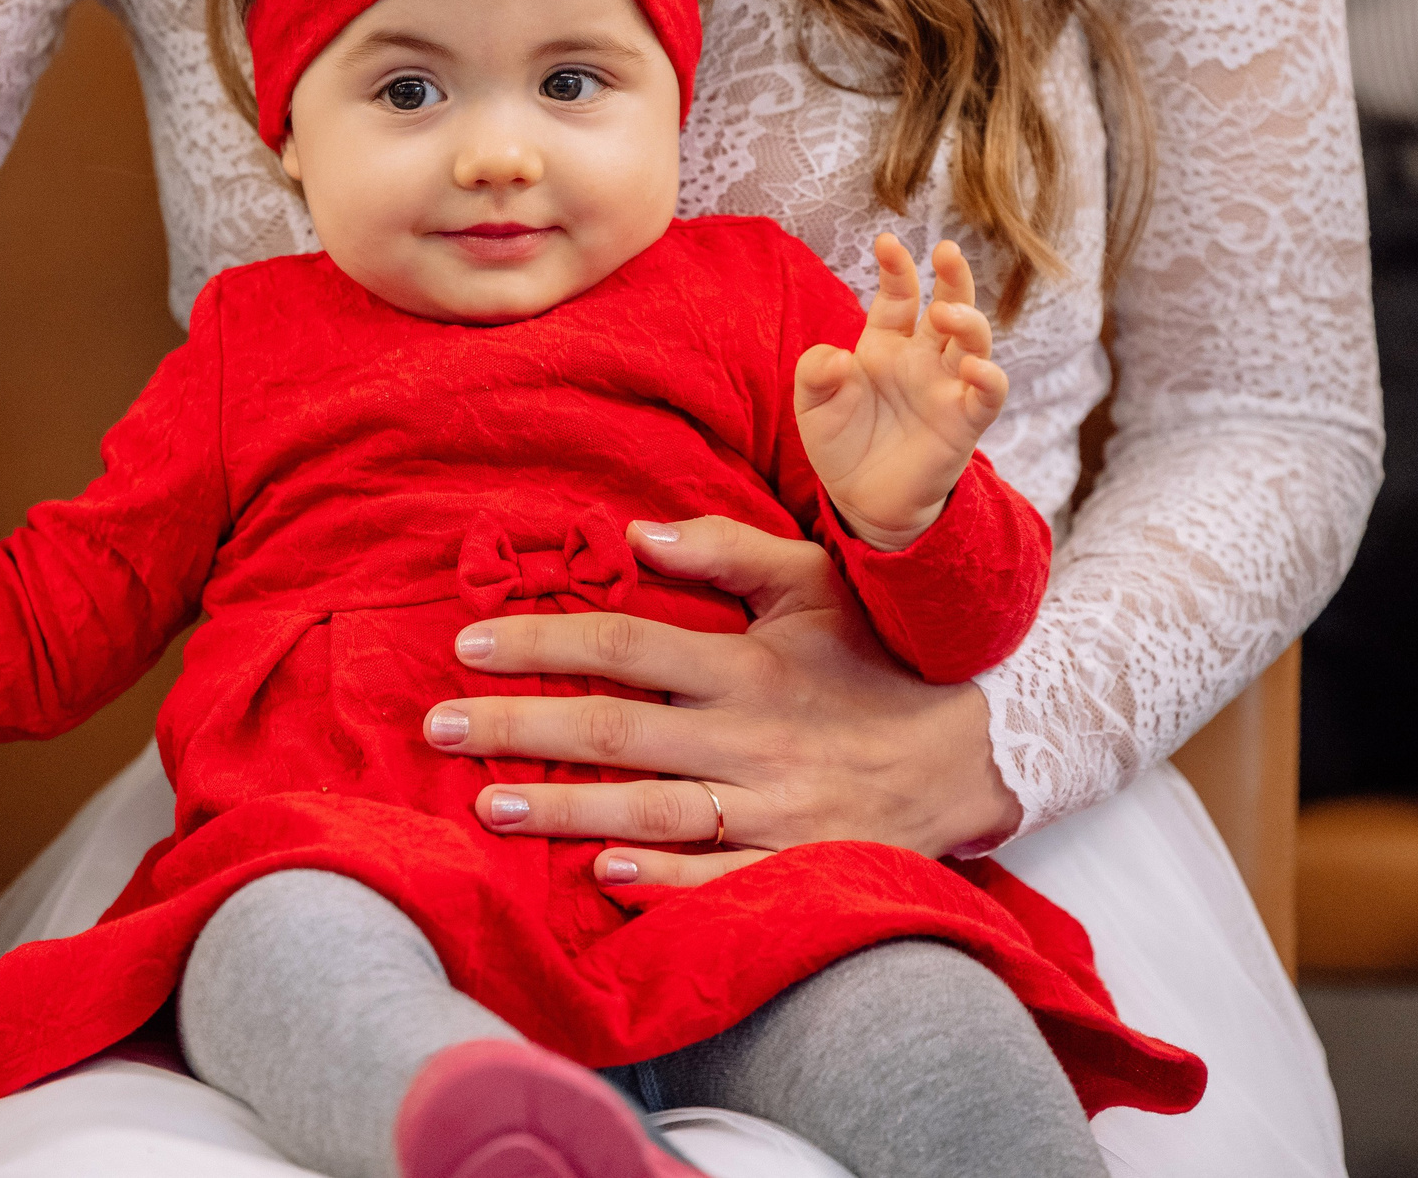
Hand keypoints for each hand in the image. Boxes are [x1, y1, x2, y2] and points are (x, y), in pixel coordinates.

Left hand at [423, 515, 1019, 887]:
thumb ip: (726, 553)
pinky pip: (721, 880)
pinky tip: (600, 878)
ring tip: (487, 806)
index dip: (541, 642)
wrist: (979, 744)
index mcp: (746, 662)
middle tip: (438, 728)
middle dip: (519, 728)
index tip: (468, 645)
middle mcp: (751, 736)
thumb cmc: (877, 655)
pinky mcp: (798, 863)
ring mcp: (774, 807)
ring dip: (564, 812)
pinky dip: (663, 883)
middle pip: (615, 731)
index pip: (623, 644)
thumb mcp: (815, 582)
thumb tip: (636, 534)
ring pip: (651, 811)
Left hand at [796, 235, 1007, 548]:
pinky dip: (988, 379)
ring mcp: (946, 387)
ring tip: (945, 313)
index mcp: (885, 343)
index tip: (886, 242)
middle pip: (949, 306)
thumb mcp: (812, 405)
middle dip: (954, 276)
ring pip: (974, 342)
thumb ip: (815, 373)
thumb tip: (838, 356)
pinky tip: (975, 369)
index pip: (898, 295)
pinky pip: (987, 395)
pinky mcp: (963, 422)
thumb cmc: (840, 443)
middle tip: (947, 250)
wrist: (859, 500)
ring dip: (967, 320)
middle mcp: (921, 358)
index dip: (896, 267)